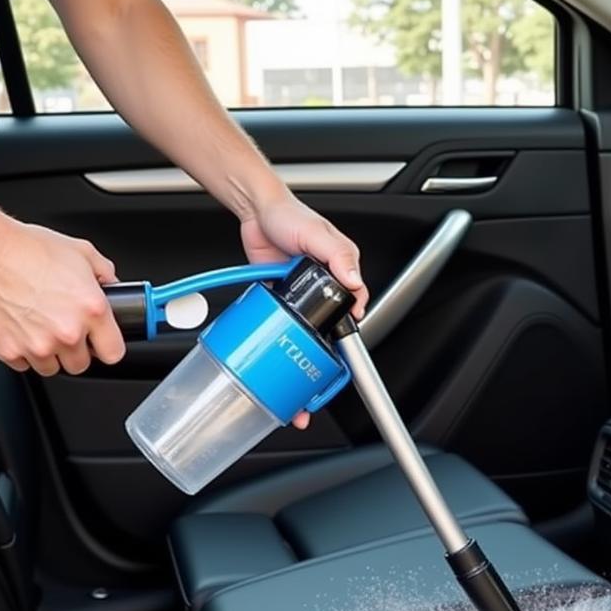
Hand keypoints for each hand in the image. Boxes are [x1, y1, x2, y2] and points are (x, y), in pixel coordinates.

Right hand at [0, 221, 125, 375]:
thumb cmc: (26, 248)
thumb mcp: (80, 251)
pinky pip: (23, 365)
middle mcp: (68, 332)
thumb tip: (113, 284)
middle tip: (62, 329)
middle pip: (81, 365)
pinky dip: (22, 352)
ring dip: (48, 354)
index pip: (114, 353)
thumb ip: (104, 272)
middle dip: (74, 351)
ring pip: (52, 368)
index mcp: (92, 310)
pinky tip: (19, 328)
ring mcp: (38, 345)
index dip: (106, 347)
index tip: (99, 342)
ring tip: (38, 326)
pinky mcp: (10, 351)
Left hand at [240, 192, 368, 429]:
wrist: (255, 212)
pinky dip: (278, 352)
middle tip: (312, 396)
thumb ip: (338, 255)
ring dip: (298, 372)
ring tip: (293, 398)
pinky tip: (273, 370)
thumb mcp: (318, 233)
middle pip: (326, 342)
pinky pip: (280, 332)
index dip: (347, 349)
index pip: (350, 321)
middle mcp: (321, 296)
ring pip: (303, 344)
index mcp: (339, 281)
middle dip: (321, 375)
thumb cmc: (291, 216)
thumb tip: (354, 281)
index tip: (343, 372)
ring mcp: (299, 303)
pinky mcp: (278, 304)